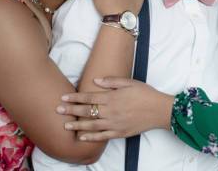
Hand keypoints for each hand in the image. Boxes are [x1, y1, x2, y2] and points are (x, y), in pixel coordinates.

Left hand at [56, 77, 174, 140]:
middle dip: (71, 111)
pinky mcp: (120, 133)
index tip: (63, 98)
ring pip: (92, 125)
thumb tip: (95, 81)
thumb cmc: (145, 94)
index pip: (89, 97)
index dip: (75, 98)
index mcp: (112, 97)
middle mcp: (111, 111)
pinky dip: (91, 137)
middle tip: (58, 111)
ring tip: (66, 125)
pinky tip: (82, 136)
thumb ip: (111, 81)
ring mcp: (115, 123)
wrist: (159, 110)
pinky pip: (102, 136)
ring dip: (77, 125)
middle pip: (87, 111)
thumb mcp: (129, 82)